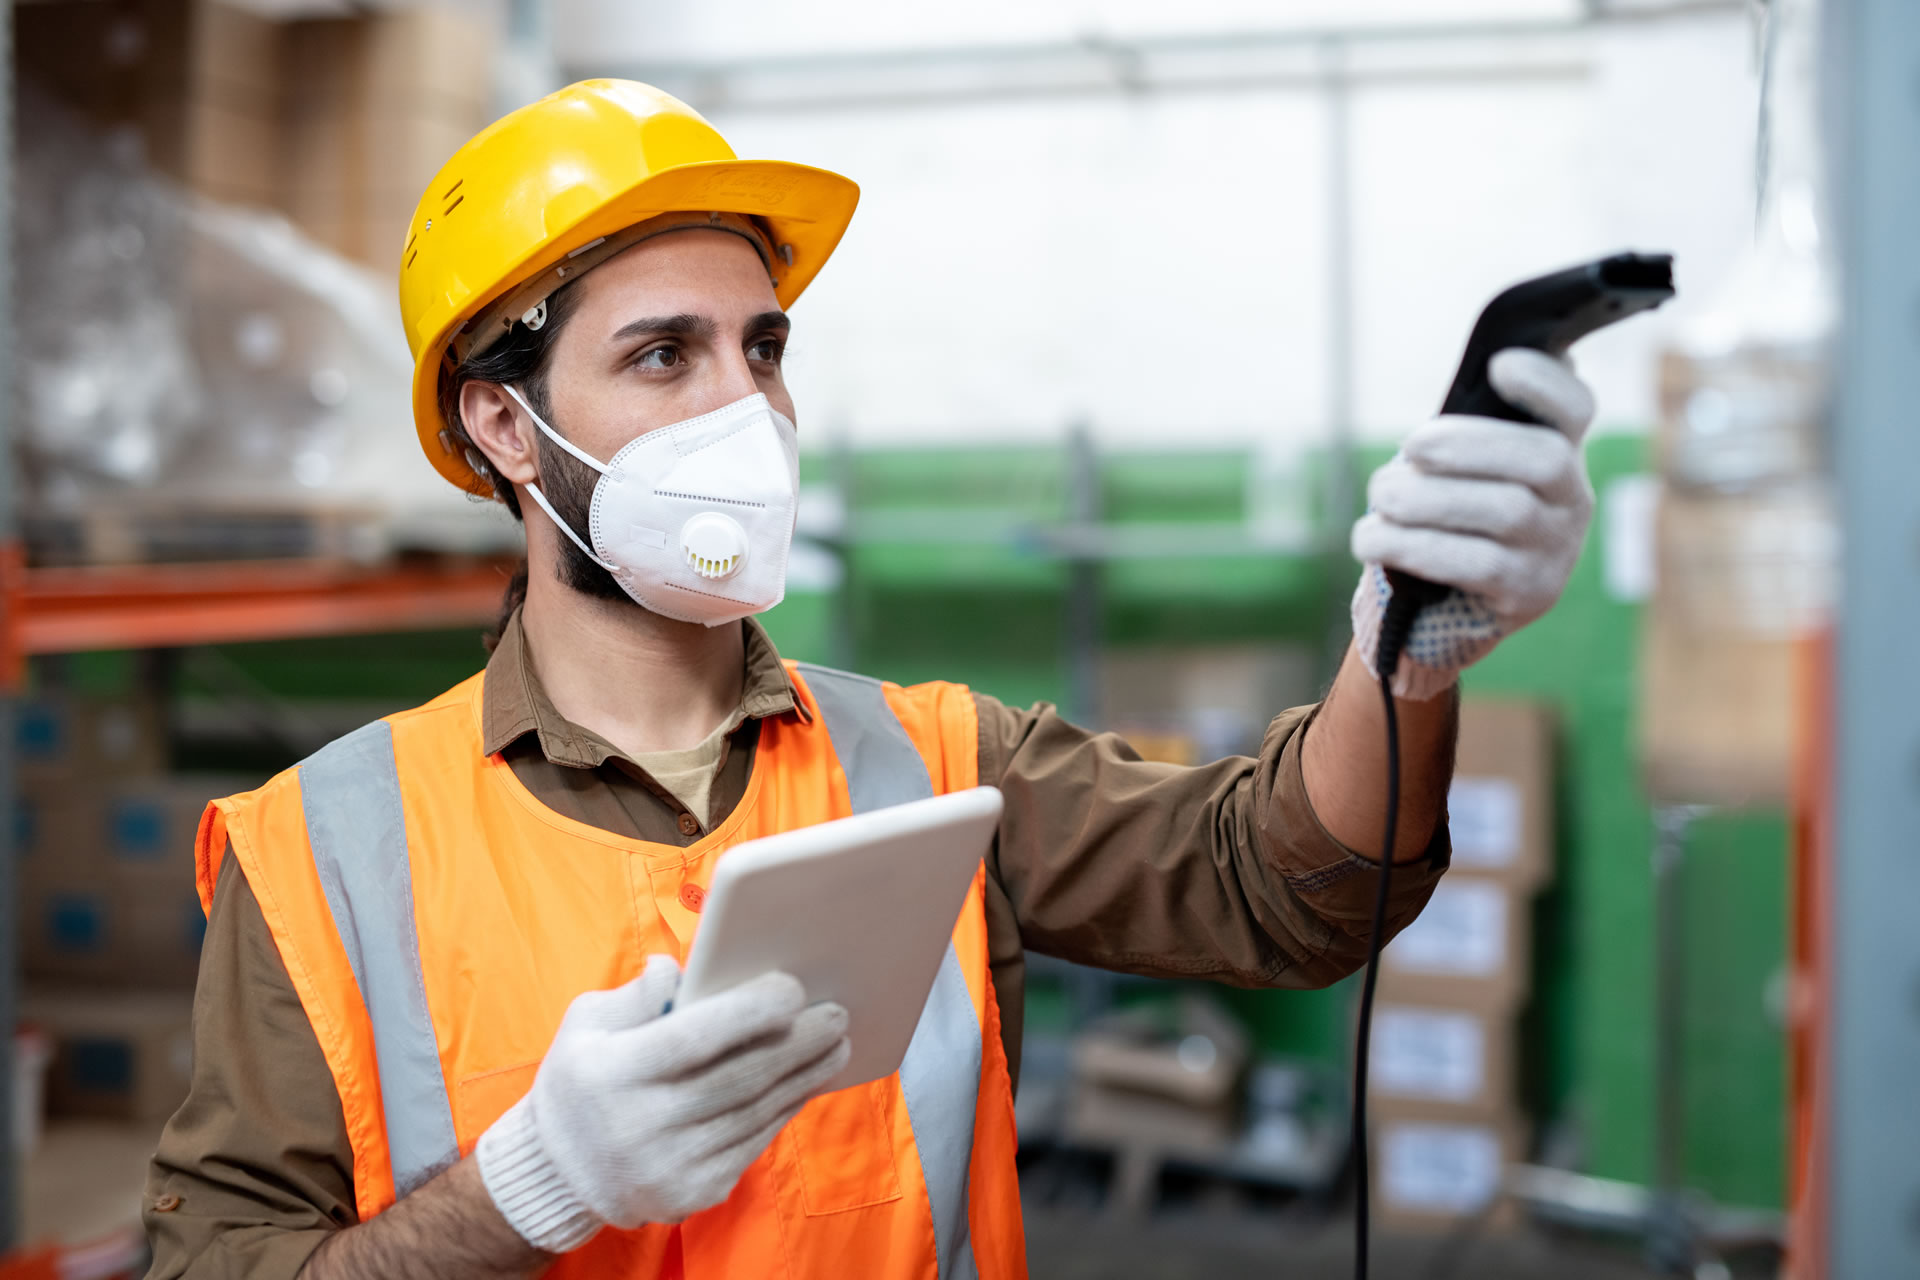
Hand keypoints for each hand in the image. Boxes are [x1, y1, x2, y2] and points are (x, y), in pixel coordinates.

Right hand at [475, 956, 850, 1251]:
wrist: (560, 1170)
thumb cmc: (582, 1078)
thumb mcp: (586, 1023)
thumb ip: (636, 994)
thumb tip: (682, 969)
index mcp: (614, 1074)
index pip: (694, 1038)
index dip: (749, 1011)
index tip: (792, 987)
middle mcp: (642, 1126)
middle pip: (740, 1077)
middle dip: (797, 1042)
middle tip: (836, 1013)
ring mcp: (671, 1167)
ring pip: (756, 1112)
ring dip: (804, 1075)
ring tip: (836, 1043)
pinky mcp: (693, 1193)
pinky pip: (753, 1143)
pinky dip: (784, 1109)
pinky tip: (805, 1082)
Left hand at [1350, 348, 1596, 699]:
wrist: (1455, 603)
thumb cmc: (1452, 516)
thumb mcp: (1463, 471)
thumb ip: (1458, 440)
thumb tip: (1423, 444)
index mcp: (1558, 450)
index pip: (1575, 407)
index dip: (1545, 382)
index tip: (1499, 363)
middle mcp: (1572, 498)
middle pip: (1542, 458)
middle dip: (1468, 445)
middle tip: (1410, 447)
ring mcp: (1557, 549)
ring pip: (1506, 511)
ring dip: (1430, 499)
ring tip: (1382, 496)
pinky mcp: (1528, 593)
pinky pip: (1475, 564)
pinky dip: (1415, 547)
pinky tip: (1373, 539)